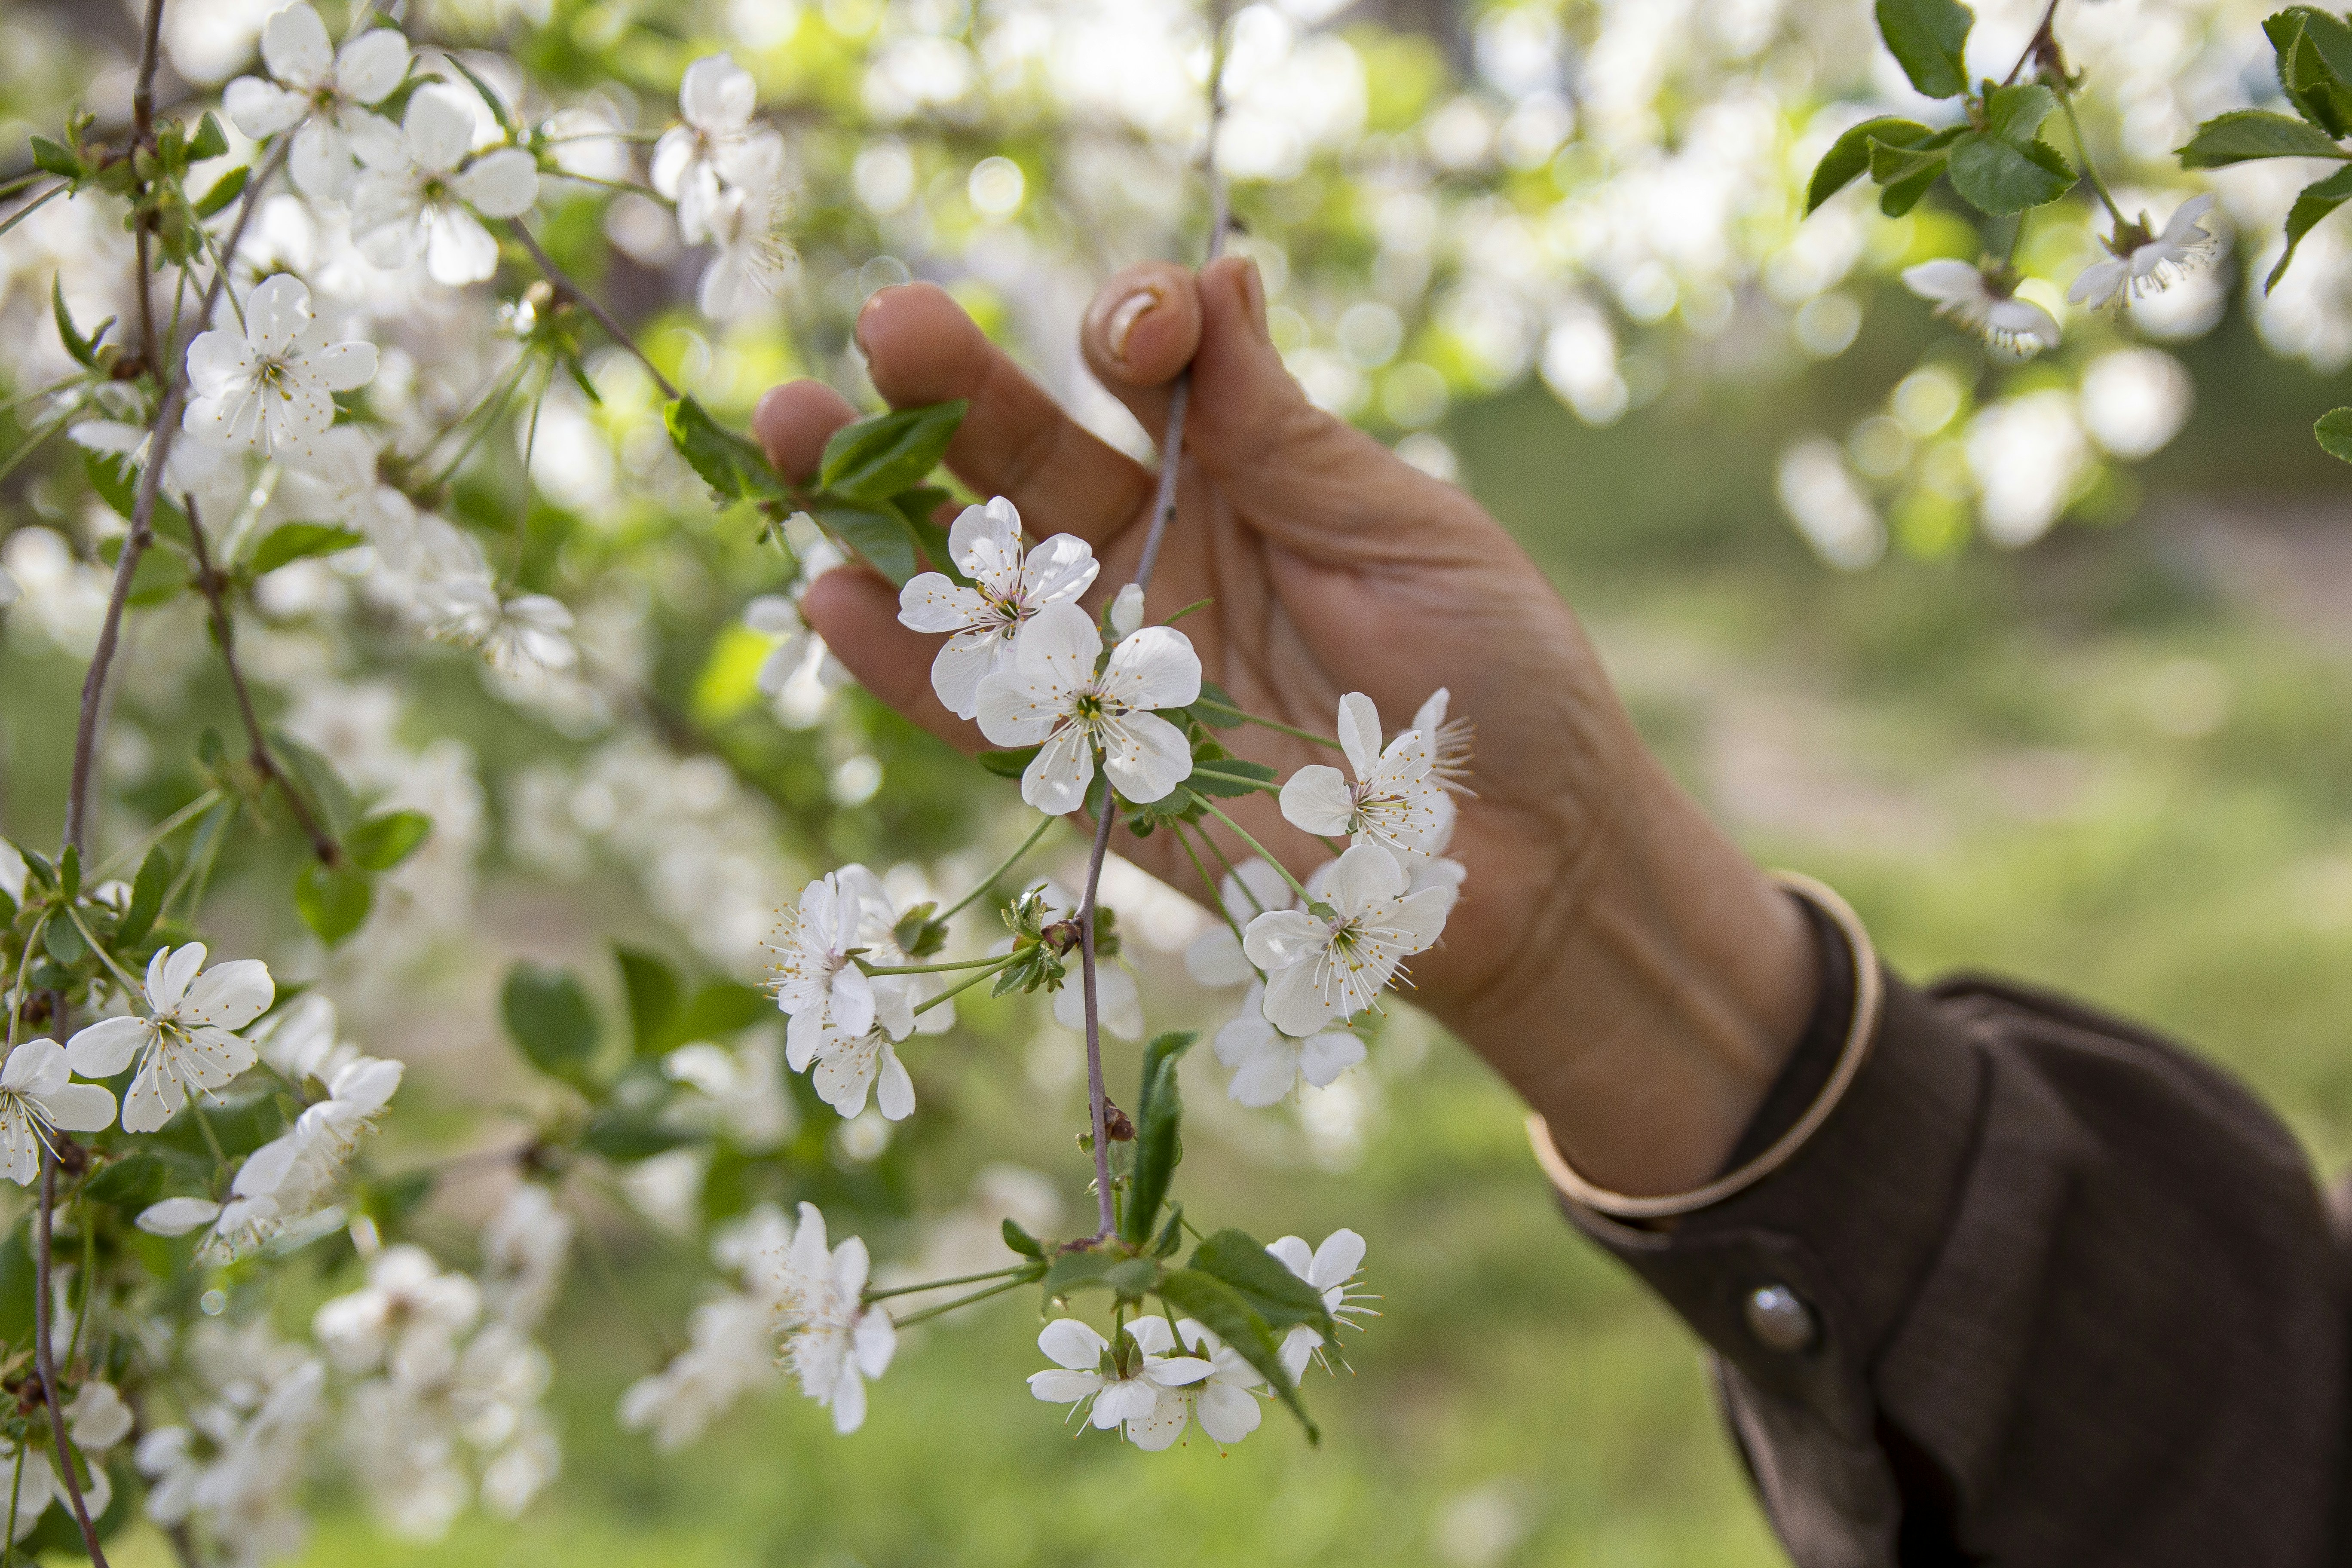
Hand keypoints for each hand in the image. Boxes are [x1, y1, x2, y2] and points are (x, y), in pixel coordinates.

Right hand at [755, 257, 1816, 1195]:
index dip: (1128, 332)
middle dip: (948, 391)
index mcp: (1242, 476)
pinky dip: (909, 667)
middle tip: (883, 326)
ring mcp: (1118, 668)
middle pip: (1029, 460)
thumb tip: (1217, 271)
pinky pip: (984, 716)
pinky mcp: (1097, 778)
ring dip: (882, 511)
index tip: (1141, 333)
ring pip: (978, 577)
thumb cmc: (1495, 682)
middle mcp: (1161, 557)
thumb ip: (1285, 426)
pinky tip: (834, 599)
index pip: (1143, 377)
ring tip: (790, 436)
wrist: (1532, 864)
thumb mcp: (1402, 530)